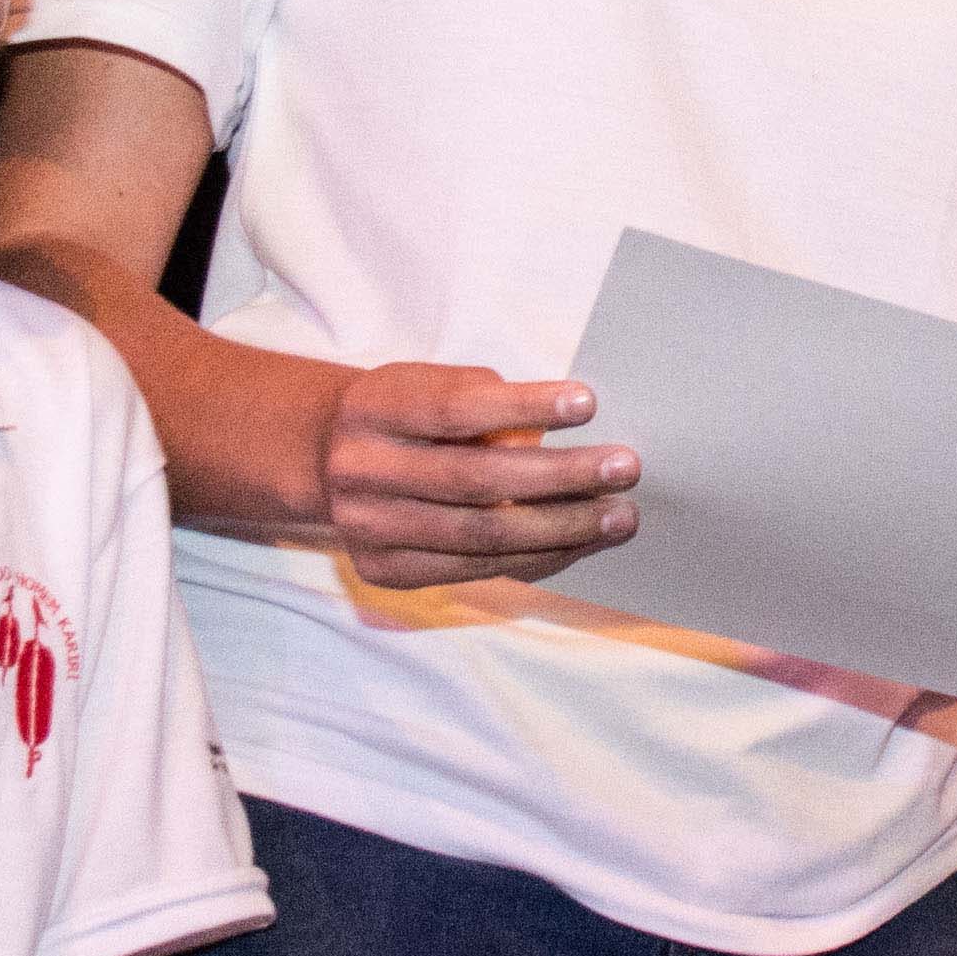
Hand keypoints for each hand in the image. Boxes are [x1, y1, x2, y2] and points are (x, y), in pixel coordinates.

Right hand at [325, 367, 639, 589]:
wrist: (331, 461)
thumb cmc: (408, 414)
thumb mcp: (430, 385)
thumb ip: (486, 401)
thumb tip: (571, 429)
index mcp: (374, 409)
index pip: (456, 409)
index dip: (524, 406)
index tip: (589, 402)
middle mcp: (362, 471)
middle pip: (476, 480)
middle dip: (561, 476)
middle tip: (625, 467)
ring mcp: (368, 527)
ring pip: (481, 536)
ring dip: (562, 528)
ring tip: (619, 517)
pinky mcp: (385, 570)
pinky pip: (475, 570)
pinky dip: (536, 558)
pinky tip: (580, 543)